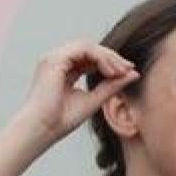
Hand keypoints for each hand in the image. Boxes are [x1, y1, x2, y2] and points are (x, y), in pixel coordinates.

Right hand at [19, 39, 140, 140]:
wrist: (41, 129)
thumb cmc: (61, 120)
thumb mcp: (94, 99)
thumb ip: (112, 85)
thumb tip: (134, 74)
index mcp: (63, 70)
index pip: (90, 58)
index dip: (110, 62)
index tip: (129, 70)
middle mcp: (57, 61)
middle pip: (89, 49)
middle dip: (111, 57)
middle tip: (128, 68)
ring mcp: (54, 58)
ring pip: (87, 46)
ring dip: (107, 56)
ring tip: (120, 71)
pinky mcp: (54, 60)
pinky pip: (83, 49)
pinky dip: (99, 58)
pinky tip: (110, 71)